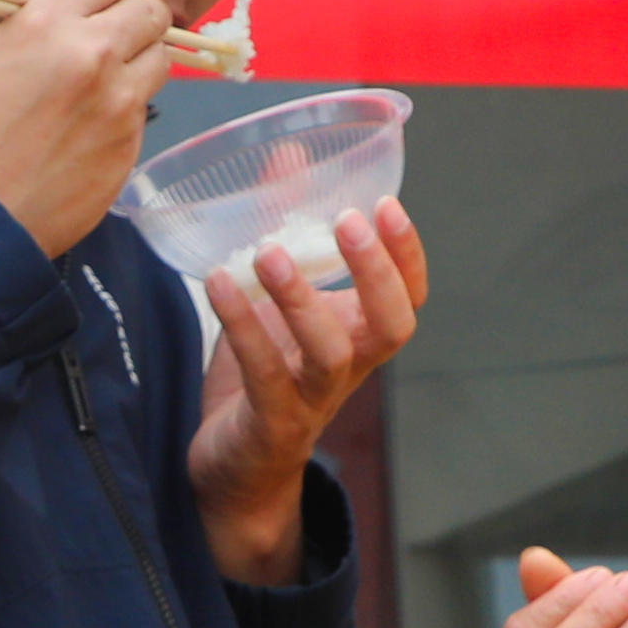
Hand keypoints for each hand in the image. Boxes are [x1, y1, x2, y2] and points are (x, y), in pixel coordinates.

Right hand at [0, 0, 166, 254]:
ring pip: (160, 59)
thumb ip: (45, 1)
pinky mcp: (131, 143)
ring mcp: (118, 102)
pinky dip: (126, 112)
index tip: (93, 9)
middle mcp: (92, 55)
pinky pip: (145, 110)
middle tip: (108, 44)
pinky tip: (89, 130)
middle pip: (150, 13)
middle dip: (132, 22)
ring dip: (138, 65)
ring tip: (101, 87)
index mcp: (48, 24)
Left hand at [190, 200, 425, 582]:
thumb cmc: (261, 376)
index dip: (407, 254)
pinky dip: (241, 326)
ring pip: (329, 352)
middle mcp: (347, 368)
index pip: (409, 297)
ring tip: (269, 254)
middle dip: (377, 273)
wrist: (235, 474)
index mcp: (358, 337)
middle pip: (391, 326)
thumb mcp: (275, 299)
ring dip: (302, 300)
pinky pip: (263, 373)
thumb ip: (285, 228)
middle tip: (350, 221)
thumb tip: (289, 154)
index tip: (386, 204)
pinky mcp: (270, 422)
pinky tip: (218, 285)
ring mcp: (312, 398)